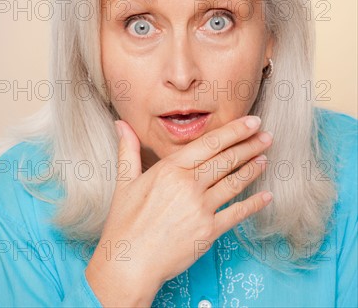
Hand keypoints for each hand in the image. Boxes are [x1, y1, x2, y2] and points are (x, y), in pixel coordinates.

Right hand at [86, 115, 272, 305]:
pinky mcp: (208, 231)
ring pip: (234, 182)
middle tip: (266, 135)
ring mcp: (201, 208)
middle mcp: (189, 185)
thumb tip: (121, 124)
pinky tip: (266, 196)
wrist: (129, 264)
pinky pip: (236, 213)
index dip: (234, 131)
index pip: (209, 143)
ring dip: (252, 169)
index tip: (250, 122)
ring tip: (265, 158)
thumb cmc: (125, 223)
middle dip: (249, 145)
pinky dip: (253, 204)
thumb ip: (128, 149)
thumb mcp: (125, 181)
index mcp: (170, 169)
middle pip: (226, 159)